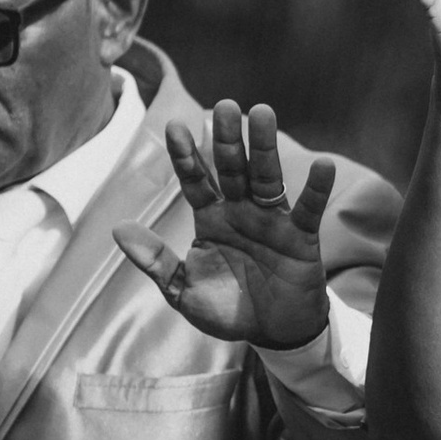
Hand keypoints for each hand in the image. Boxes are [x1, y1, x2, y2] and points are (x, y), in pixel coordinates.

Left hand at [116, 99, 337, 348]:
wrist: (271, 334)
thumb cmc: (227, 310)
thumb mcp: (183, 291)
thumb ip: (155, 261)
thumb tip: (117, 229)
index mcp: (211, 219)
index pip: (196, 180)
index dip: (186, 155)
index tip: (175, 127)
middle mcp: (241, 211)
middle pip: (232, 168)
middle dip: (227, 139)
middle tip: (224, 106)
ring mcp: (272, 220)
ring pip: (267, 177)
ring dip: (265, 147)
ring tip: (263, 113)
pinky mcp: (301, 237)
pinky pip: (309, 210)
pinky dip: (316, 189)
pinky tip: (323, 165)